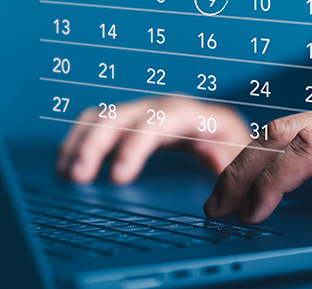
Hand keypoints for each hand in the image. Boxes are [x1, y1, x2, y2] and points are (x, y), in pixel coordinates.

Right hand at [56, 96, 249, 183]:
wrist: (240, 140)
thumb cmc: (242, 155)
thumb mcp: (244, 164)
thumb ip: (233, 177)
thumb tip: (221, 202)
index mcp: (200, 117)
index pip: (162, 119)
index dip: (135, 144)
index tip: (117, 177)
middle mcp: (169, 109)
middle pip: (126, 114)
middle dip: (98, 142)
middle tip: (78, 175)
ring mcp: (149, 113)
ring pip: (107, 115)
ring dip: (82, 140)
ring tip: (66, 172)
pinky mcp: (135, 124)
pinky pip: (101, 123)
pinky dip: (81, 140)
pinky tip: (67, 164)